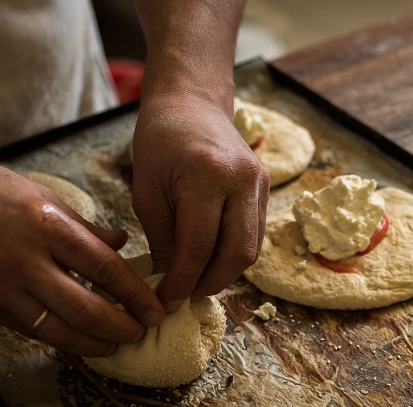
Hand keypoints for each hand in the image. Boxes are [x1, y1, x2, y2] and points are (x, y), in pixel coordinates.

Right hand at [0, 139, 163, 356]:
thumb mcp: (34, 191)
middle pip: (87, 309)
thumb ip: (80, 224)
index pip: (104, 267)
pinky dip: (59, 339)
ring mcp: (0, 287)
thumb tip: (119, 243)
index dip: (135, 294)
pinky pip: (30, 330)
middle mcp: (24, 260)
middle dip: (122, 328)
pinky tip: (78, 341)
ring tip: (115, 345)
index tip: (156, 309)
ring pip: (60, 331)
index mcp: (44, 223)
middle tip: (141, 333)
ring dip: (94, 344)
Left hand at [131, 90, 269, 309]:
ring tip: (195, 280)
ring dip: (224, 272)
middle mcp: (241, 181)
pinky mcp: (266, 188)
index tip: (166, 299)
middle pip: (236, 254)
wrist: (192, 102)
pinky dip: (232, 254)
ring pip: (251, 250)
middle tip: (183, 295)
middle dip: (210, 282)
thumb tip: (168, 282)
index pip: (200, 246)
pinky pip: (254, 234)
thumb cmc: (160, 140)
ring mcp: (259, 184)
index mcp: (206, 176)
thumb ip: (161, 238)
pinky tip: (210, 259)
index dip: (183, 279)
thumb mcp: (146, 189)